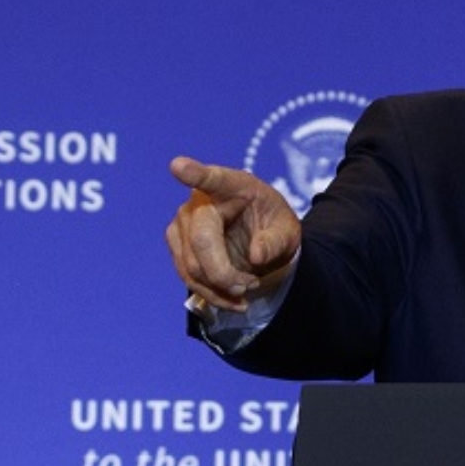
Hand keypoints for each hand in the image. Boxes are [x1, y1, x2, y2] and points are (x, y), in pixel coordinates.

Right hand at [165, 156, 301, 313]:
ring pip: (191, 265)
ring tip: (245, 291)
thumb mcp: (288, 232)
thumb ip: (275, 241)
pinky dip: (210, 293)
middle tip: (250, 285)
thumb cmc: (274, 225)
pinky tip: (231, 299)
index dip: (194, 174)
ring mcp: (183, 221)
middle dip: (223, 273)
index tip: (178, 166)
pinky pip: (187, 275)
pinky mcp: (177, 242)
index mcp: (234, 185)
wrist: (260, 237)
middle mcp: (201, 200)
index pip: (213, 179)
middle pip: (201, 241)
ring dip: (219, 288)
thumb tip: (256, 255)